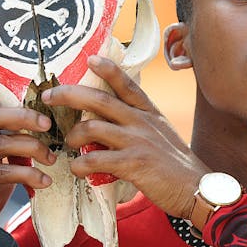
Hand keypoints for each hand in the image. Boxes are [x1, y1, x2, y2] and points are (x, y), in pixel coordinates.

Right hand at [0, 96, 56, 218]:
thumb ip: (11, 144)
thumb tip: (48, 136)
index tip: (27, 93)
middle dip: (25, 117)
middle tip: (48, 125)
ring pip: (3, 144)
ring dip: (33, 148)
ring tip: (51, 159)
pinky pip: (3, 172)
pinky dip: (28, 175)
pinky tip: (43, 181)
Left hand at [43, 55, 209, 218]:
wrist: (198, 189)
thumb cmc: (174, 163)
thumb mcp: (160, 132)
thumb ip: (137, 122)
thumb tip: (107, 119)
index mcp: (148, 112)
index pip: (126, 84)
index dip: (108, 69)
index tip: (91, 57)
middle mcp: (141, 121)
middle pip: (99, 99)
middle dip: (69, 94)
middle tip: (48, 96)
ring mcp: (137, 141)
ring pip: (92, 127)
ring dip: (72, 135)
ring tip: (68, 144)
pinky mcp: (133, 163)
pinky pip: (95, 159)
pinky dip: (80, 165)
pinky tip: (77, 169)